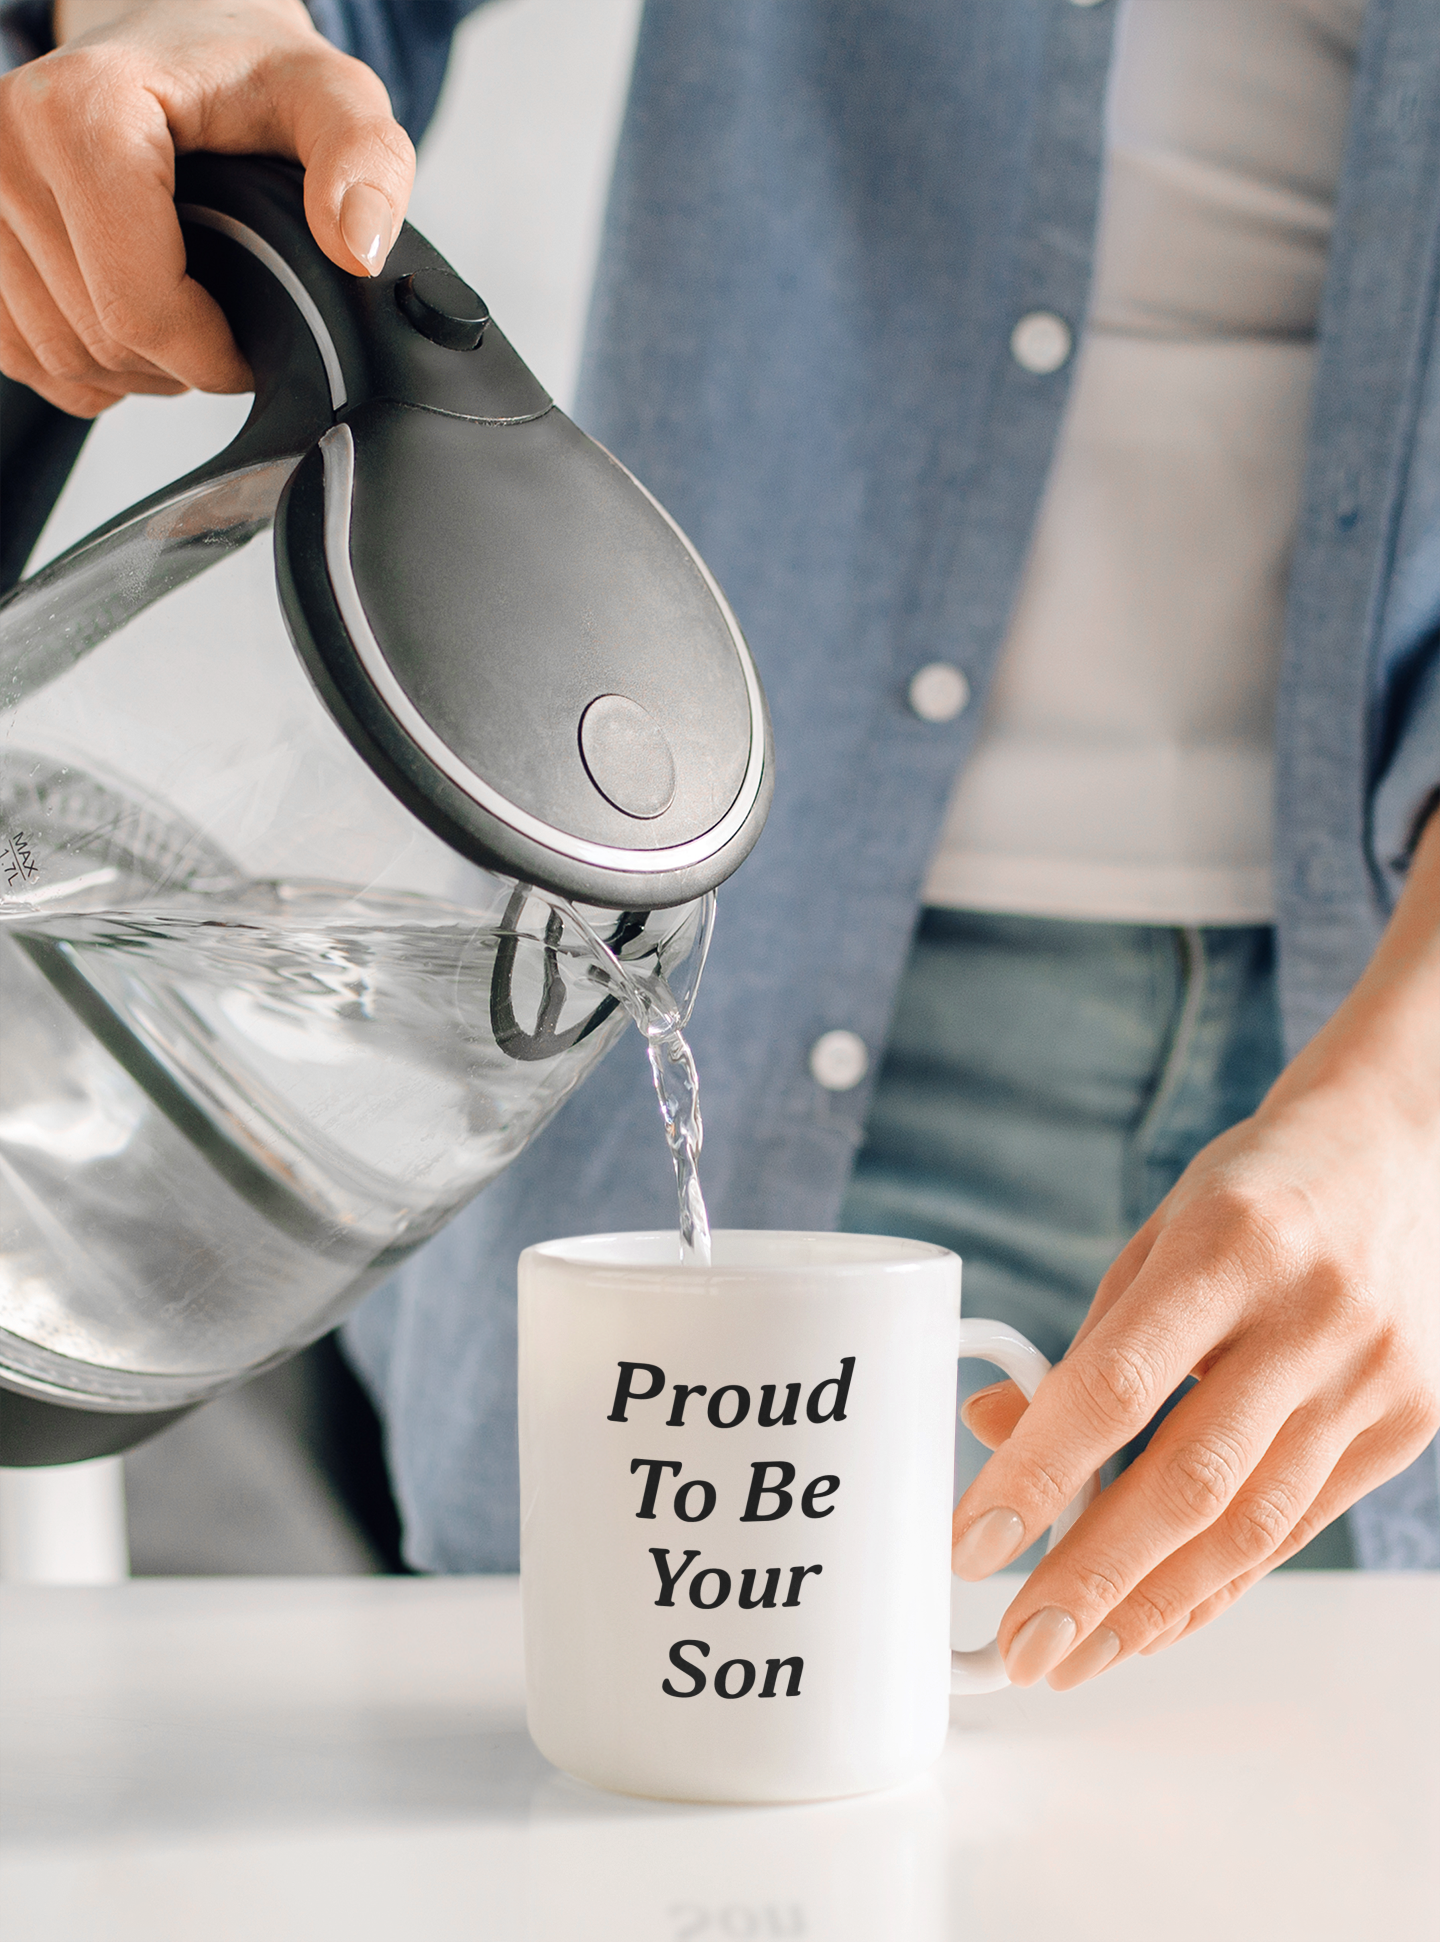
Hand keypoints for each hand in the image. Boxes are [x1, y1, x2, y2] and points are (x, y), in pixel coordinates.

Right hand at [0, 0, 414, 415]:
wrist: (176, 36)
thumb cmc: (246, 70)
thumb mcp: (330, 98)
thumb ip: (365, 162)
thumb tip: (359, 247)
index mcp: (82, 110)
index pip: (139, 307)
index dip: (212, 353)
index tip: (253, 340)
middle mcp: (6, 143)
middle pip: (100, 339)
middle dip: (179, 361)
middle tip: (226, 317)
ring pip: (61, 357)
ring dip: (137, 368)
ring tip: (185, 312)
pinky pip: (24, 356)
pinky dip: (89, 364)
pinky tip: (132, 317)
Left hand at [951, 809, 1439, 1690]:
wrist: (1399, 1155)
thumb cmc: (1258, 1193)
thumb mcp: (1158, 1238)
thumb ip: (1090, 1342)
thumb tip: (997, 1430)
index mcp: (1230, 1243)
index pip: (1120, 1383)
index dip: (1040, 1472)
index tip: (976, 1540)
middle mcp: (1311, 1314)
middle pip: (1189, 1480)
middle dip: (1093, 1579)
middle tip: (1021, 1645)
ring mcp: (1371, 1376)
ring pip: (1250, 1525)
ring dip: (1153, 1608)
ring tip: (1076, 1655)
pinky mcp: (1405, 1423)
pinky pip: (1297, 1527)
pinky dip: (1220, 1583)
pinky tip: (1158, 1620)